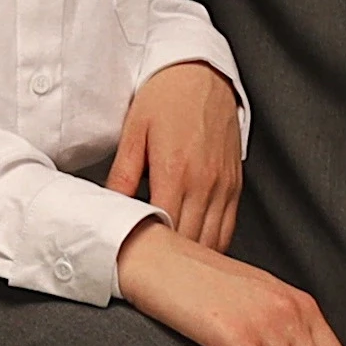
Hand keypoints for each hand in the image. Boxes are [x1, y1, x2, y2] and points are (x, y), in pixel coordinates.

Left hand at [113, 57, 246, 257]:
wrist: (202, 74)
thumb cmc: (166, 98)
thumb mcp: (133, 132)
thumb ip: (122, 175)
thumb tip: (109, 209)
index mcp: (175, 170)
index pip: (165, 229)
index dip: (151, 252)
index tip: (135, 261)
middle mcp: (204, 182)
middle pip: (190, 242)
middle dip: (171, 262)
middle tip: (152, 271)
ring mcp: (224, 185)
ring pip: (214, 241)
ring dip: (194, 257)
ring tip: (173, 267)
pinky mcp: (235, 184)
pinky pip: (229, 227)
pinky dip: (214, 245)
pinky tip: (196, 249)